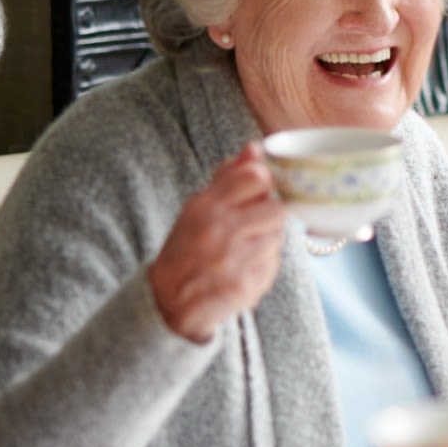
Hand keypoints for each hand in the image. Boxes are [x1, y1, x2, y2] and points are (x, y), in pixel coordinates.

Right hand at [148, 142, 287, 341]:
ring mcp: (236, 260)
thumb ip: (229, 176)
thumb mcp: (199, 206)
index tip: (259, 191)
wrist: (169, 299)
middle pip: (277, 209)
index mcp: (206, 206)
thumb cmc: (188, 245)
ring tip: (244, 247)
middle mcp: (221, 232)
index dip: (265, 183)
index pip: (257, 177)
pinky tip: (243, 266)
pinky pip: (273, 263)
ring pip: (278, 236)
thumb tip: (255, 148)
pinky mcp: (249, 285)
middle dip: (270, 215)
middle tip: (255, 223)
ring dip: (268, 239)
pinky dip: (264, 262)